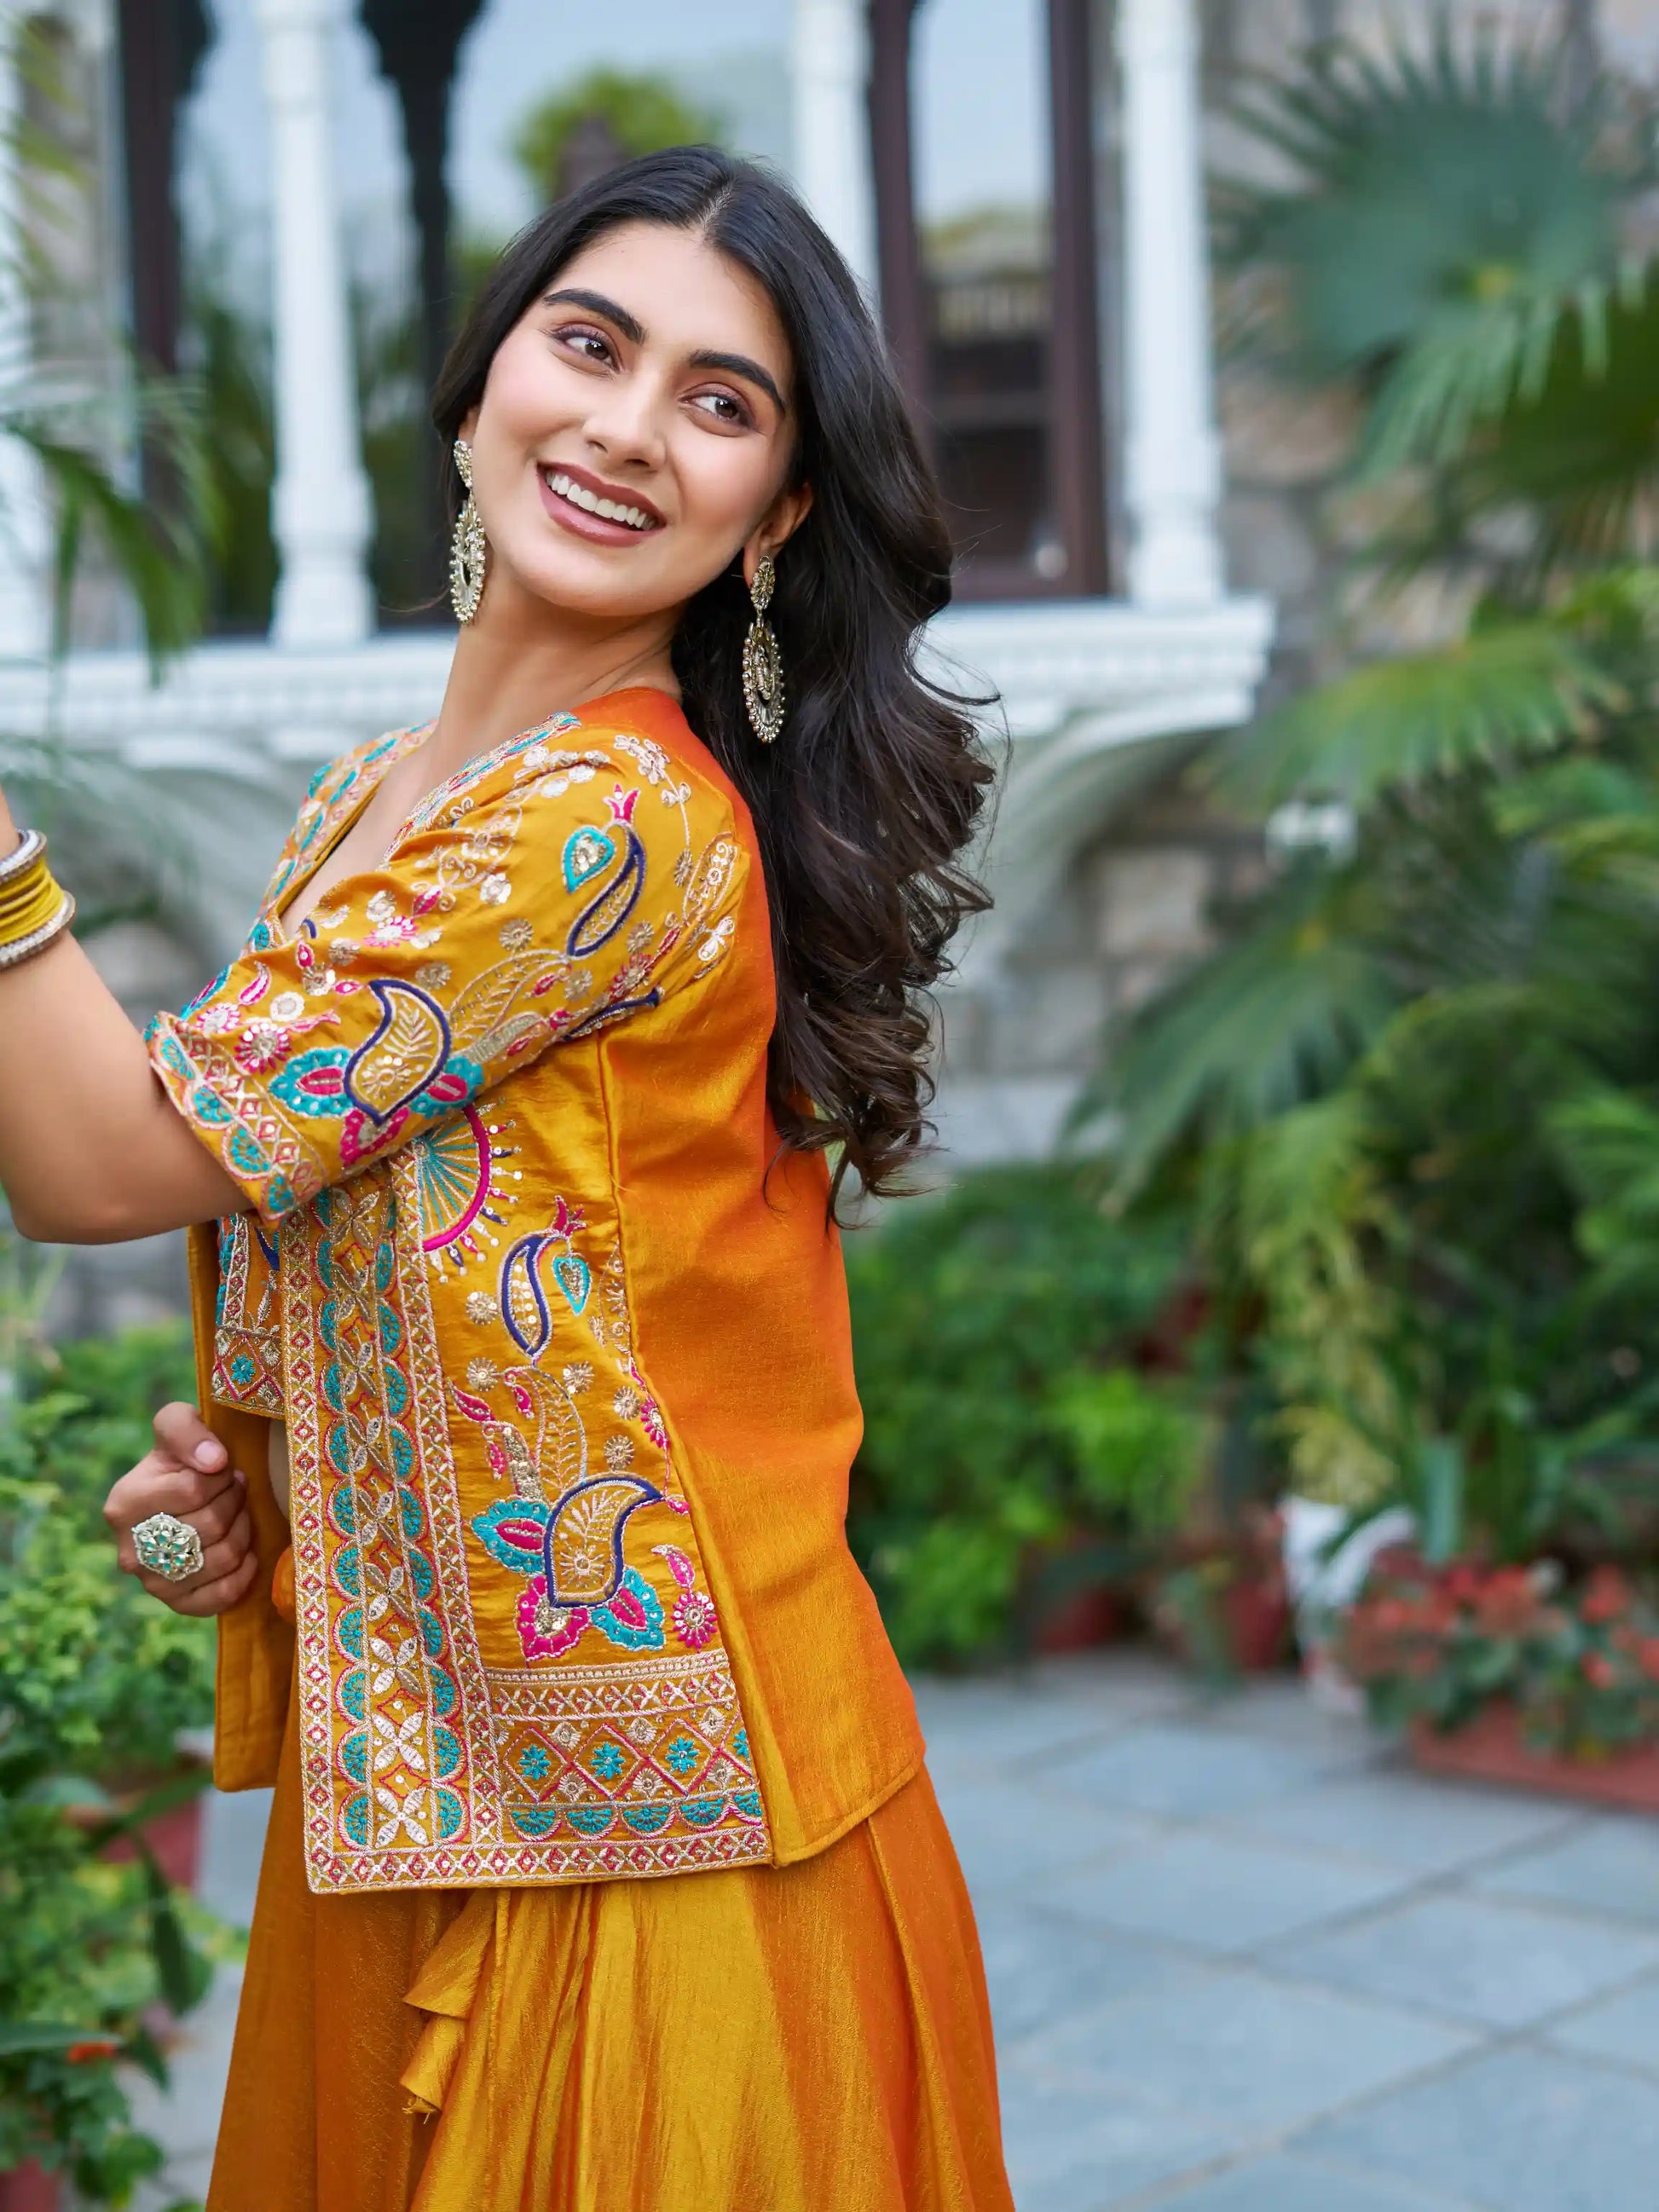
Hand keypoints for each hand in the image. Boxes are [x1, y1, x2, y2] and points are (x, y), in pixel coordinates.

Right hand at [103, 1402, 259, 1617]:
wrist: (180, 1495)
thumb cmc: (181, 1457)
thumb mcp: (176, 1424)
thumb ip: (187, 1430)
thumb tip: (213, 1461)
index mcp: (123, 1504)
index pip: (193, 1489)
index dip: (221, 1476)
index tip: (225, 1469)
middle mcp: (130, 1551)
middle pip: (211, 1525)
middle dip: (235, 1501)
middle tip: (236, 1491)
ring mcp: (152, 1583)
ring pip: (222, 1558)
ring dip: (243, 1531)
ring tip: (238, 1515)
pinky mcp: (178, 1604)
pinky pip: (223, 1595)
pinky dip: (244, 1571)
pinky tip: (245, 1551)